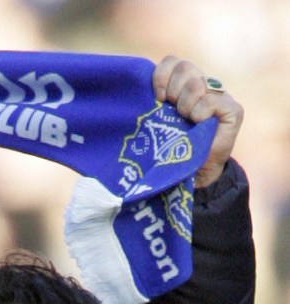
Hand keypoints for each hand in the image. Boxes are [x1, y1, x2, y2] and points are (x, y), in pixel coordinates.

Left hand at [153, 56, 243, 188]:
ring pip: (196, 83)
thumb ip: (154, 102)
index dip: (161, 76)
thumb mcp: (158, 121)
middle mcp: (203, 85)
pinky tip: (199, 124)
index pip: (172, 62)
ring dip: (185, 105)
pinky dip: (200, 113)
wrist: (194, 174)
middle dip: (173, 91)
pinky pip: (211, 101)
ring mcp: (220, 96)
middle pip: (184, 67)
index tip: (157, 98)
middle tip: (173, 111)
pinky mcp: (233, 110)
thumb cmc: (172, 148)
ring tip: (186, 120)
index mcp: (184, 85)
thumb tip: (138, 87)